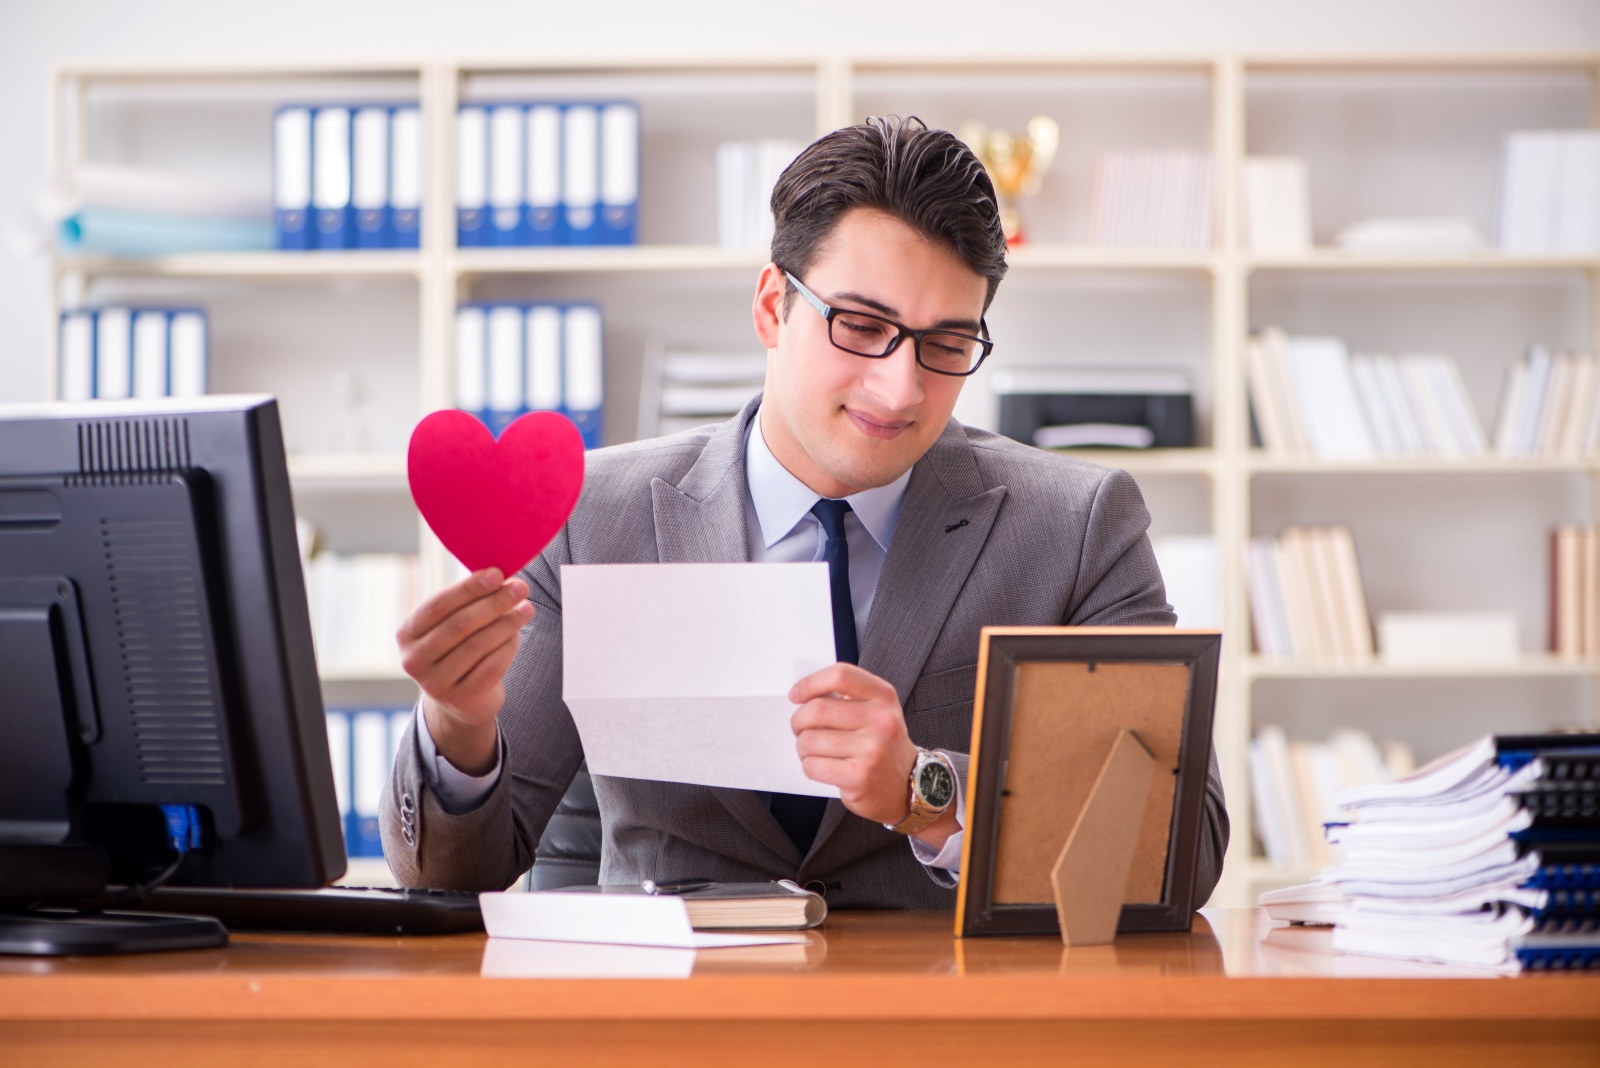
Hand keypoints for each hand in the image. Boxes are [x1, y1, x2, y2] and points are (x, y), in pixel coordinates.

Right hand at [396, 567, 532, 775]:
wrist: (460, 701)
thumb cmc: (458, 651)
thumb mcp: (451, 627)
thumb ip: (468, 603)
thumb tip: (502, 577)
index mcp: (407, 634)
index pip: (439, 605)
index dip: (469, 588)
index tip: (498, 574)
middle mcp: (415, 660)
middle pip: (459, 625)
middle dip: (494, 603)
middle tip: (520, 588)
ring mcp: (435, 683)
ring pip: (477, 645)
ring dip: (506, 623)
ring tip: (526, 609)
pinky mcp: (461, 699)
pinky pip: (491, 667)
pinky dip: (507, 648)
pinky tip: (517, 635)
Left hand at [789, 662, 920, 825]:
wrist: (907, 784)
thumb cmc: (882, 744)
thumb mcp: (877, 710)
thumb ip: (847, 696)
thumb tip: (804, 693)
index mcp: (884, 696)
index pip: (840, 675)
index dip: (810, 683)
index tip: (796, 695)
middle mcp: (881, 720)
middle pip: (817, 709)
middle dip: (799, 721)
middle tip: (800, 728)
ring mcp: (872, 750)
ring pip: (810, 740)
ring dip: (802, 747)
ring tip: (814, 750)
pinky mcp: (859, 777)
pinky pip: (813, 766)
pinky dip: (810, 766)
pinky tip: (823, 766)